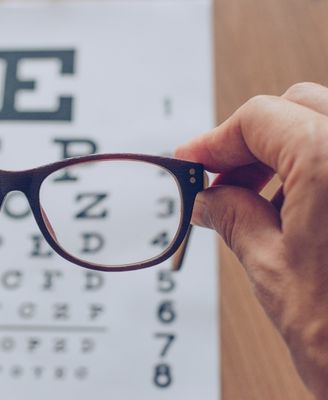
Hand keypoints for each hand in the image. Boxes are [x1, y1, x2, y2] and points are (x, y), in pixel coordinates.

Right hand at [176, 82, 327, 398]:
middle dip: (250, 142)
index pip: (258, 118)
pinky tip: (298, 210)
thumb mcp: (274, 271)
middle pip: (296, 108)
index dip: (214, 141)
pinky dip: (317, 170)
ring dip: (284, 154)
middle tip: (220, 182)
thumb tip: (208, 199)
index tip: (192, 160)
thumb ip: (233, 218)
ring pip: (326, 127)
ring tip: (256, 202)